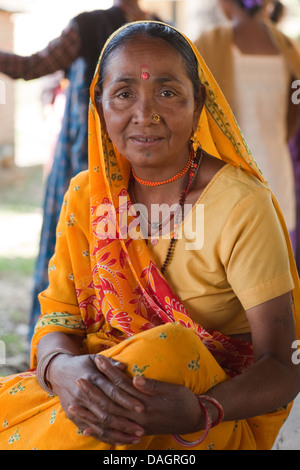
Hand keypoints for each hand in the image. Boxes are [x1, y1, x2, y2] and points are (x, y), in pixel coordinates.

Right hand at [47, 353, 144, 445]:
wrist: (58, 371)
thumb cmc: (82, 364)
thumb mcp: (94, 358)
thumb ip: (110, 363)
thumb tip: (124, 367)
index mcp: (92, 378)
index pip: (112, 391)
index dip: (126, 400)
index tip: (141, 408)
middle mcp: (84, 394)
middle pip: (107, 411)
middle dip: (125, 422)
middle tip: (141, 429)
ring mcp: (77, 406)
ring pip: (99, 424)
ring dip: (118, 434)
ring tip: (135, 439)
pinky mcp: (72, 416)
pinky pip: (91, 429)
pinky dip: (105, 437)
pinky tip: (119, 441)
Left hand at [72, 355, 203, 442]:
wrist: (195, 419)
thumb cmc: (185, 400)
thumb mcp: (172, 390)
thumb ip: (152, 386)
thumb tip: (135, 379)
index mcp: (145, 402)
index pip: (122, 384)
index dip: (109, 372)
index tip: (97, 360)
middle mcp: (137, 415)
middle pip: (111, 402)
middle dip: (94, 390)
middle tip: (78, 379)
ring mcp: (136, 425)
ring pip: (109, 418)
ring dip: (91, 411)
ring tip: (74, 406)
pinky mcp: (137, 430)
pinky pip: (115, 432)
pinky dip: (100, 430)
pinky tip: (87, 428)